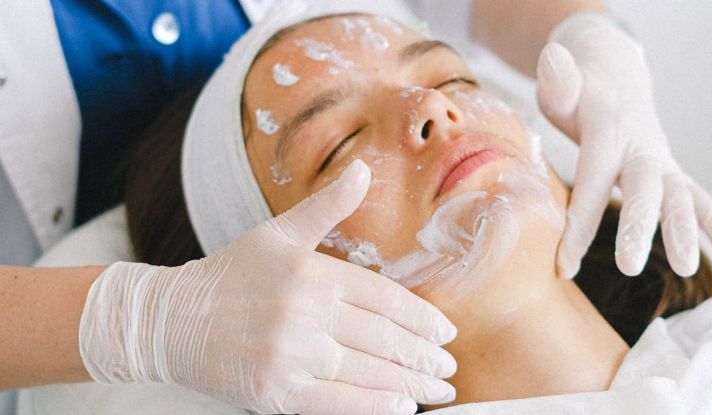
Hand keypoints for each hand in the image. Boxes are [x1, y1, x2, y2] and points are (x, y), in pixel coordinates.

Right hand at [79, 160, 456, 414]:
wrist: (170, 320)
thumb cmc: (230, 275)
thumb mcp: (277, 233)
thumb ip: (326, 206)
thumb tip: (363, 169)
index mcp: (313, 274)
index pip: (385, 299)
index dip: (422, 319)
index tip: (447, 332)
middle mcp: (305, 314)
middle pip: (383, 339)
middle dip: (424, 355)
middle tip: (448, 367)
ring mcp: (290, 356)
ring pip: (367, 372)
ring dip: (410, 383)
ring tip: (437, 390)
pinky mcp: (274, 392)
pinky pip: (338, 402)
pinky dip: (374, 405)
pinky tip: (401, 406)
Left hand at [536, 13, 711, 277]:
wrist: (615, 78)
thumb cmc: (578, 94)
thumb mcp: (562, 85)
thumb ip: (558, 80)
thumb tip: (552, 59)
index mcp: (607, 131)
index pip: (591, 181)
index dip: (577, 224)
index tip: (564, 264)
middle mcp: (640, 146)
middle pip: (642, 188)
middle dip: (638, 226)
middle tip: (629, 266)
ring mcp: (660, 158)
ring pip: (678, 195)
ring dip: (684, 230)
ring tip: (687, 268)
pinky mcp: (669, 170)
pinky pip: (696, 196)